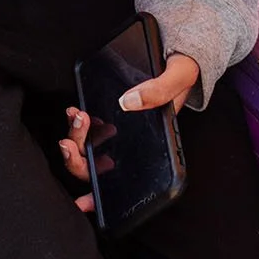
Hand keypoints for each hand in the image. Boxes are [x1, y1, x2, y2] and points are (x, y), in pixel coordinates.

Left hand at [60, 53, 201, 213]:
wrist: (180, 57)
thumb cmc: (184, 74)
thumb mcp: (179, 77)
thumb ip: (159, 90)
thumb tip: (129, 101)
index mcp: (150, 150)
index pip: (121, 181)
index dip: (99, 195)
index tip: (82, 202)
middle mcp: (131, 146)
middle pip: (95, 167)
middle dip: (78, 157)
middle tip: (74, 136)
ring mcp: (119, 132)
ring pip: (87, 149)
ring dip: (76, 137)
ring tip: (77, 115)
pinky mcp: (110, 116)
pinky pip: (88, 129)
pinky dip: (79, 124)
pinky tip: (77, 112)